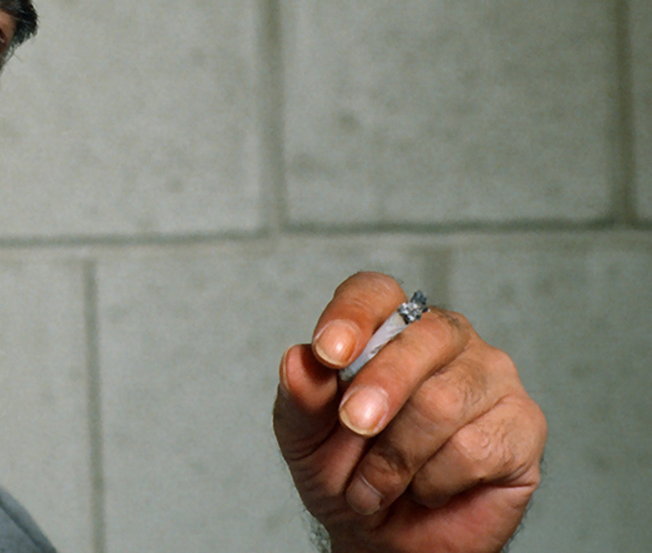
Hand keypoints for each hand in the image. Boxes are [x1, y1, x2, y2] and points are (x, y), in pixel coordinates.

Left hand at [272, 272, 545, 552]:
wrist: (385, 537)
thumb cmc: (346, 471)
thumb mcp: (304, 437)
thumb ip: (301, 397)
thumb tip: (298, 361)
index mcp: (389, 325)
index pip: (375, 293)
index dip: (352, 317)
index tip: (328, 354)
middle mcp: (445, 340)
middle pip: (420, 340)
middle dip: (378, 392)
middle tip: (354, 428)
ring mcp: (490, 378)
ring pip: (443, 401)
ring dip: (396, 456)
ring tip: (376, 484)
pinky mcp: (523, 425)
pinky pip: (476, 447)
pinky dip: (434, 480)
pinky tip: (427, 487)